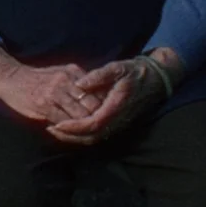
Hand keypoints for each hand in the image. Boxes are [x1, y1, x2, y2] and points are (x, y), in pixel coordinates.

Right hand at [0, 45, 96, 127]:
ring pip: (80, 117)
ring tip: (84, 136)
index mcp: (73, 72)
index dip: (104, 109)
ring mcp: (55, 92)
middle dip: (97, 121)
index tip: (105, 118)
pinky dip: (67, 131)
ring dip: (83, 129)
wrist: (9, 77)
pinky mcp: (44, 104)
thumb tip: (98, 97)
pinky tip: (64, 133)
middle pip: (93, 106)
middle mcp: (67, 81)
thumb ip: (78, 82)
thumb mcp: (60, 72)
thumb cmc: (36, 78)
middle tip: (98, 132)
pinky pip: (63, 122)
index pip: (98, 93)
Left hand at [49, 51, 177, 145]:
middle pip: (91, 137)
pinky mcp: (116, 124)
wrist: (155, 80)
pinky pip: (97, 134)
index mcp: (116, 107)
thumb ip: (99, 76)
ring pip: (94, 138)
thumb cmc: (134, 72)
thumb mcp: (118, 68)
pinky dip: (82, 134)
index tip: (56, 124)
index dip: (74, 127)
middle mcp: (117, 120)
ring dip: (74, 137)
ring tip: (55, 129)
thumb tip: (79, 84)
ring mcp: (118, 124)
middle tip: (50, 128)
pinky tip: (69, 127)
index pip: (93, 124)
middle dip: (70, 136)